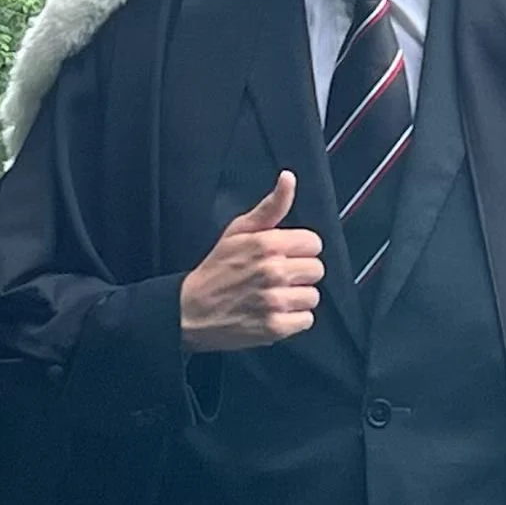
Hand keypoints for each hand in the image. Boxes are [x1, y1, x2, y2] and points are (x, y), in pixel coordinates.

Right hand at [179, 171, 323, 352]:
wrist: (188, 311)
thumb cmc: (216, 269)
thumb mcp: (238, 231)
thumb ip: (271, 206)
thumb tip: (289, 178)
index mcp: (268, 244)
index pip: (314, 243)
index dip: (301, 250)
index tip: (286, 256)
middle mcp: (273, 271)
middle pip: (317, 270)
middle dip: (300, 273)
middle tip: (278, 278)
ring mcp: (274, 300)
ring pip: (313, 296)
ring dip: (298, 298)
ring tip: (275, 296)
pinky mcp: (273, 327)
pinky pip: (306, 320)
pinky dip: (294, 320)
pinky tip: (276, 313)